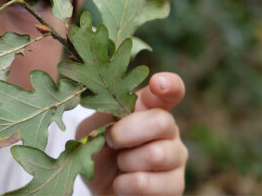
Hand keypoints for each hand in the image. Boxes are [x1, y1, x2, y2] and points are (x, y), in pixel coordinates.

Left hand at [76, 72, 187, 194]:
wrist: (93, 184)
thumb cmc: (95, 148)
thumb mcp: (93, 126)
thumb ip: (107, 112)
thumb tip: (115, 103)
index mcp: (149, 108)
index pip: (170, 91)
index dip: (169, 84)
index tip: (158, 83)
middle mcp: (168, 130)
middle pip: (161, 121)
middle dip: (126, 132)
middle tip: (111, 141)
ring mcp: (175, 157)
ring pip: (157, 154)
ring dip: (126, 162)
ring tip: (119, 164)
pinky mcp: (175, 185)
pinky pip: (152, 184)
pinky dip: (127, 185)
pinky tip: (121, 183)